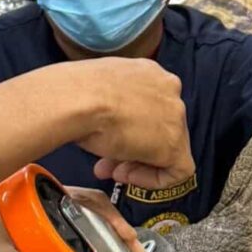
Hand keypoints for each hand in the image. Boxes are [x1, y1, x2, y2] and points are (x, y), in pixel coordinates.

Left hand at [0, 192, 142, 251]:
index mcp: (36, 194)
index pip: (84, 199)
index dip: (109, 218)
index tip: (125, 239)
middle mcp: (45, 197)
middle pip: (91, 208)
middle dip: (115, 228)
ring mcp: (46, 212)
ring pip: (86, 220)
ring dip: (106, 238)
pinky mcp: (45, 229)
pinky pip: (74, 233)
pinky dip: (91, 245)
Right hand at [72, 57, 194, 191]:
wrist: (79, 100)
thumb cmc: (75, 92)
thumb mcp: (95, 89)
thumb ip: (110, 101)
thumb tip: (105, 118)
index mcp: (150, 72)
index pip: (148, 105)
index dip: (127, 127)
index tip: (109, 138)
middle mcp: (168, 90)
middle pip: (157, 127)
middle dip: (131, 148)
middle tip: (108, 160)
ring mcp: (174, 116)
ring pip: (166, 147)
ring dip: (137, 163)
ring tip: (111, 171)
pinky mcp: (175, 145)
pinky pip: (176, 170)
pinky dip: (152, 179)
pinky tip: (127, 176)